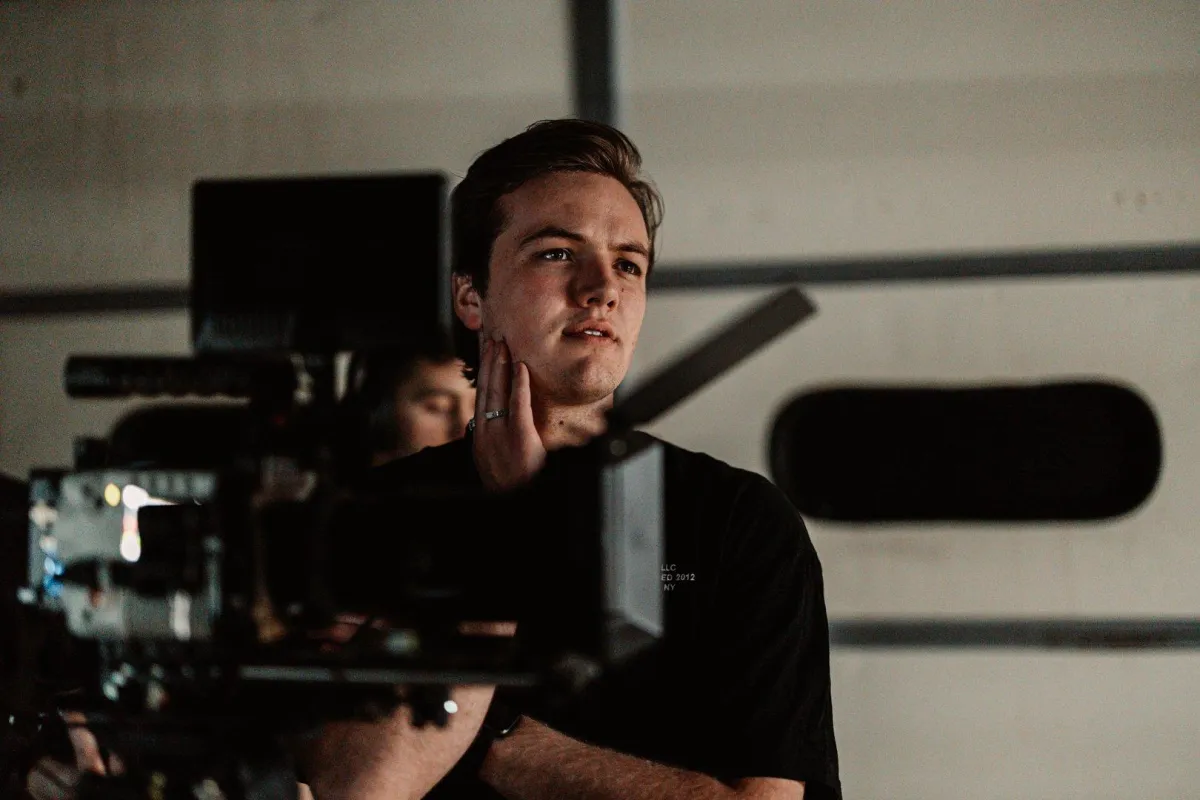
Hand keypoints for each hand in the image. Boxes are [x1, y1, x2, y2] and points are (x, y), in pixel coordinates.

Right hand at [473, 338, 545, 491]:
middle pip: (486, 389)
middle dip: (489, 362)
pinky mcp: (519, 437)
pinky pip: (519, 404)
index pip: (480, 398)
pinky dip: (519, 383)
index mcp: (478, 438)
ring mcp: (500, 435)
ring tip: (503, 345)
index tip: (485, 354)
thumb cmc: (510, 488)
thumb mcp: (493, 464)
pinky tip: (521, 366)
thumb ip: (492, 441)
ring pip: (498, 392)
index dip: (483, 374)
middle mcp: (484, 433)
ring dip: (500, 365)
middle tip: (494, 340)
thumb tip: (492, 422)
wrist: (514, 504)